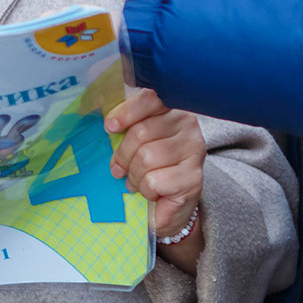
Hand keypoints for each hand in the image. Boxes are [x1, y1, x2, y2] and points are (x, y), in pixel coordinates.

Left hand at [106, 86, 206, 268]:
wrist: (173, 203)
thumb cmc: (152, 166)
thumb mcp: (139, 141)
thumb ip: (128, 126)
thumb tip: (108, 123)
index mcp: (173, 109)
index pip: (150, 99)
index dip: (126, 113)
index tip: (110, 127)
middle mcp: (188, 125)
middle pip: (140, 133)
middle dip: (123, 156)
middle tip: (119, 169)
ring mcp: (194, 151)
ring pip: (146, 158)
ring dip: (134, 176)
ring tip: (137, 181)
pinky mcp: (194, 178)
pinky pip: (153, 181)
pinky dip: (146, 190)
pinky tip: (153, 192)